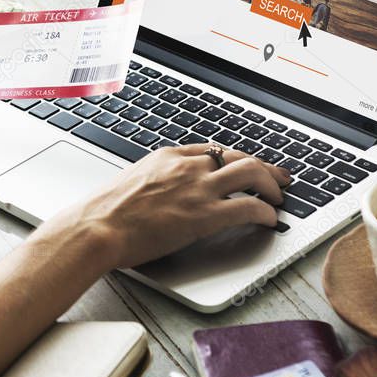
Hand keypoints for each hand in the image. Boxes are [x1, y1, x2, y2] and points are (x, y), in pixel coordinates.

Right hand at [58, 144, 290, 269]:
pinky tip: (270, 220)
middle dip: (264, 168)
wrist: (97, 226)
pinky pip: (249, 207)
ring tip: (278, 199)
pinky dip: (266, 212)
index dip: (235, 159)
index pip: (212, 150)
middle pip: (238, 156)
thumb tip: (160, 194)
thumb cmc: (104, 212)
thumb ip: (153, 182)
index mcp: (167, 157)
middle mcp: (186, 167)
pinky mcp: (205, 215)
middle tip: (278, 178)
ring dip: (271, 186)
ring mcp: (197, 189)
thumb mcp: (131, 183)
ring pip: (251, 173)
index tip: (245, 166)